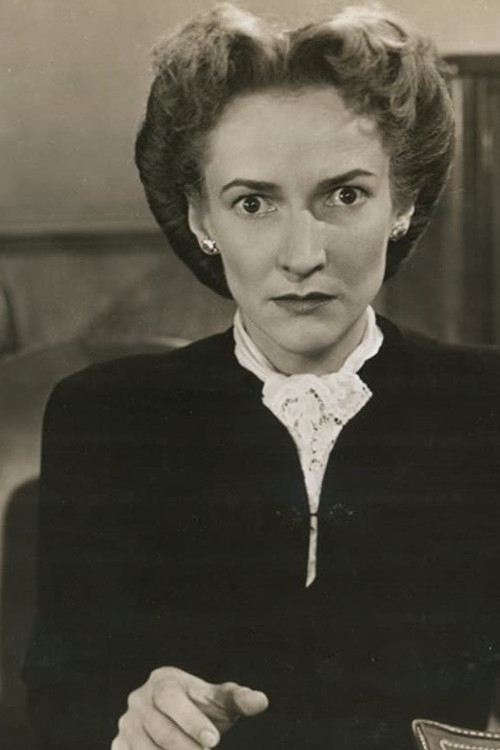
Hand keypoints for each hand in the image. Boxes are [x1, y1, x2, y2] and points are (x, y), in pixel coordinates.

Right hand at [111, 666, 268, 749]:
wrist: (178, 721)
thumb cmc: (202, 708)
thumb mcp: (221, 701)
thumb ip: (240, 698)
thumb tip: (261, 700)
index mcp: (162, 681)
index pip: (171, 699)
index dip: (191, 720)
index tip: (214, 741)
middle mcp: (138, 700)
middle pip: (158, 728)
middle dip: (184, 746)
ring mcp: (126, 724)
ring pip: (143, 748)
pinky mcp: (118, 746)